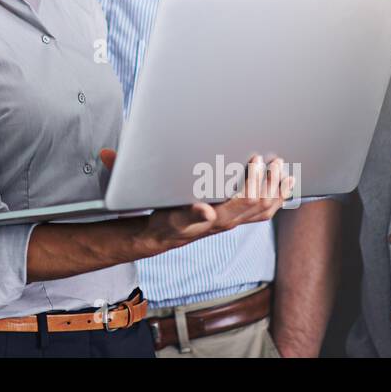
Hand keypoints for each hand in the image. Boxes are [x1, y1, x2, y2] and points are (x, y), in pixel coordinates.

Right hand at [98, 149, 291, 252]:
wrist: (162, 236)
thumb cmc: (155, 210)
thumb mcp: (136, 191)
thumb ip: (124, 171)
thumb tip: (104, 155)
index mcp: (194, 216)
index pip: (213, 210)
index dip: (230, 194)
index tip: (241, 169)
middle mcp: (218, 222)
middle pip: (248, 208)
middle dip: (259, 183)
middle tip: (263, 158)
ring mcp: (231, 222)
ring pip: (262, 211)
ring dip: (275, 190)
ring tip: (280, 167)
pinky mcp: (238, 219)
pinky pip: (265, 212)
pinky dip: (278, 198)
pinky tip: (285, 181)